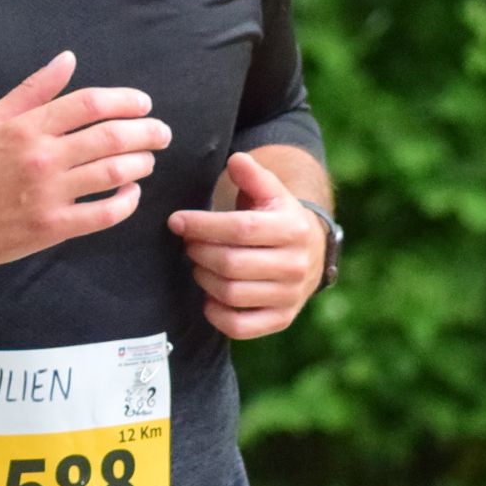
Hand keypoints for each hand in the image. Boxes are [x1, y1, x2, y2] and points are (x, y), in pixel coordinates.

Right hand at [0, 51, 171, 272]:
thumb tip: (68, 59)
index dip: (124, 100)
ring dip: (140, 163)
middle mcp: (41, 157)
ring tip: (147, 160)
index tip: (143, 103)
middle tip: (161, 133)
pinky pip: (102, 214)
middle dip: (145, 132)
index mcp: (27, 127)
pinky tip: (130, 193)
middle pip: (109, 136)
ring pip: (112, 173)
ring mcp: (48, 194)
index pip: (89, 103)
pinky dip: (125, 202)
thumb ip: (33, 89)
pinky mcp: (52, 227)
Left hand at [167, 152, 324, 340]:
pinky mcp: (281, 320)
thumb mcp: (271, 193)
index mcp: (294, 229)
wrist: (308, 255)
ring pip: (230, 293)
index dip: (202, 225)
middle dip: (199, 252)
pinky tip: (208, 296)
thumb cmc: (277, 220)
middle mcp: (296, 265)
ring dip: (204, 278)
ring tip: (198, 264)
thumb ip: (253, 176)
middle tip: (188, 244)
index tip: (176, 221)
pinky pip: (239, 326)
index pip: (240, 229)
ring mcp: (290, 296)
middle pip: (231, 263)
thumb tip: (236, 160)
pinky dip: (215, 313)